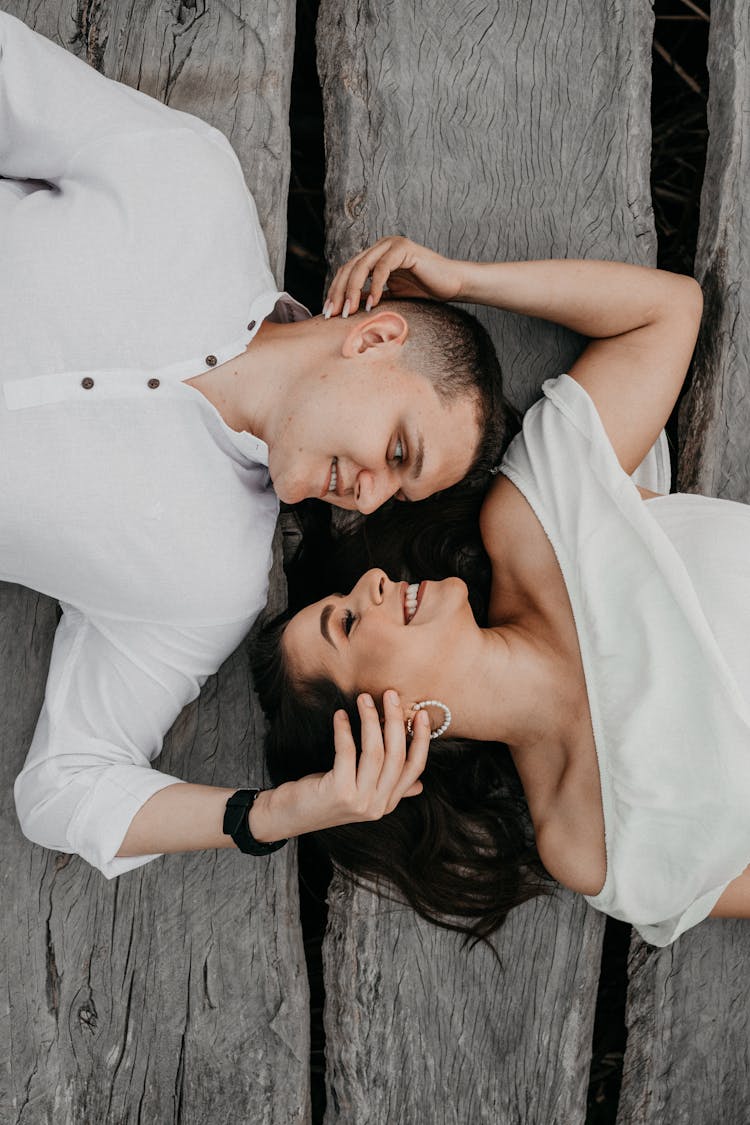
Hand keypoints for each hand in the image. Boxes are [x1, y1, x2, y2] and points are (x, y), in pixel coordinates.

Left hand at [251, 690, 429, 839]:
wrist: (287, 816)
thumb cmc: (323, 796)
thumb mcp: (360, 792)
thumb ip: (388, 787)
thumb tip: (419, 784)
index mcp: (387, 803)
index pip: (414, 768)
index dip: (421, 740)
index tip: (422, 714)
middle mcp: (378, 805)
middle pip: (397, 756)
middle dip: (396, 721)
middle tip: (390, 695)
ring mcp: (360, 801)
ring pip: (375, 752)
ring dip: (371, 720)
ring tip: (364, 699)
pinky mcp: (339, 792)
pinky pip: (347, 751)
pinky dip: (345, 730)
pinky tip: (340, 715)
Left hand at [324, 236, 465, 316]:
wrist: (451, 285)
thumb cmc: (424, 292)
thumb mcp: (390, 297)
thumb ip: (369, 297)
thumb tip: (346, 310)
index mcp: (374, 256)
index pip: (347, 271)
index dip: (335, 291)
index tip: (328, 314)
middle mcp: (380, 246)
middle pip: (349, 267)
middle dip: (339, 292)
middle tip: (334, 315)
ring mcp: (391, 245)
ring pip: (362, 266)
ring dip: (353, 290)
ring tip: (349, 312)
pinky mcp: (403, 248)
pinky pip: (382, 267)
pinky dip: (374, 286)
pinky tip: (372, 304)